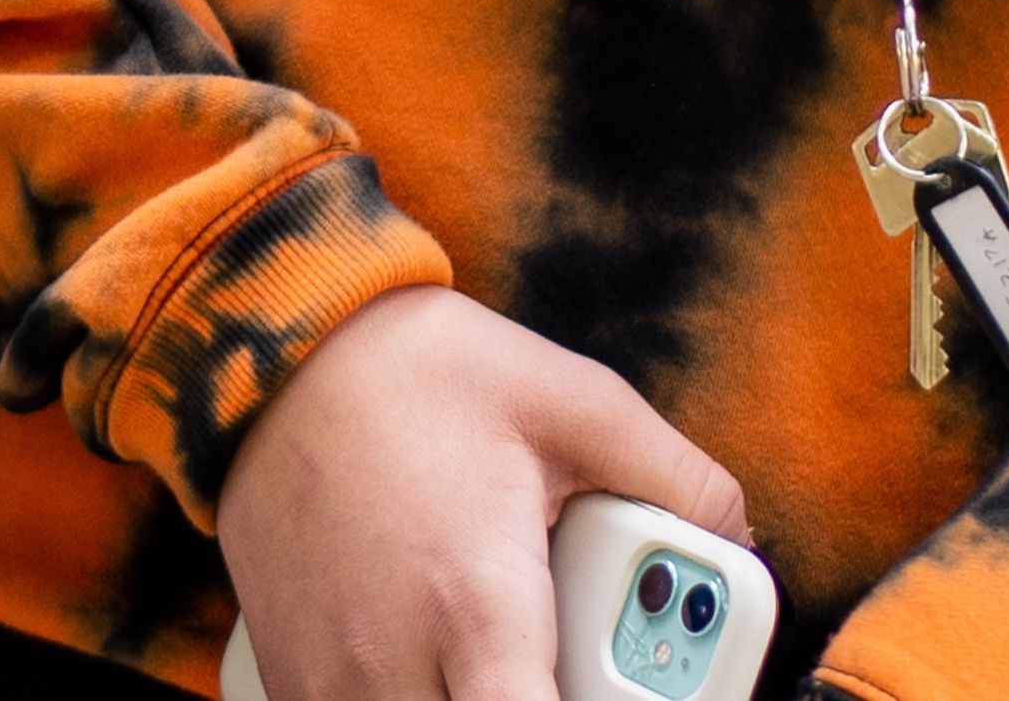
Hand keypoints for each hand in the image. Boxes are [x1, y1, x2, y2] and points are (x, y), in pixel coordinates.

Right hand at [218, 287, 750, 700]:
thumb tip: (740, 533)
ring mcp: (330, 679)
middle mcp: (393, 661)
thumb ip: (673, 475)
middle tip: (570, 655)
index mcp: (474, 603)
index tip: (635, 689)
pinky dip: (416, 695)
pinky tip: (446, 656)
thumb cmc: (420, 369)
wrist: (268, 344)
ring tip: (510, 649)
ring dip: (477, 699)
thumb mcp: (570, 398)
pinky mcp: (290, 676)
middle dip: (539, 698)